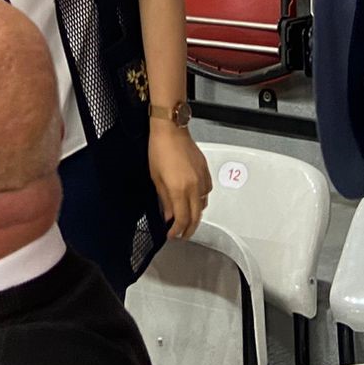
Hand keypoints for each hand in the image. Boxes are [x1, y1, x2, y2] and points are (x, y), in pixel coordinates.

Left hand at [148, 124, 211, 239]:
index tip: (172, 235)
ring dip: (196, 215)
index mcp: (179, 189)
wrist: (171, 130)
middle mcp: (194, 186)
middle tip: (182, 234)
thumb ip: (165, 199)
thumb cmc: (159, 149)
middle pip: (195, 216)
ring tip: (188, 220)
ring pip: (203, 205)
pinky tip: (196, 201)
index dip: (177, 231)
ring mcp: (202, 179)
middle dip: (189, 229)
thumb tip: (168, 214)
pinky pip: (207, 192)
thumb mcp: (156, 178)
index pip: (182, 219)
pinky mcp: (206, 171)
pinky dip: (202, 200)